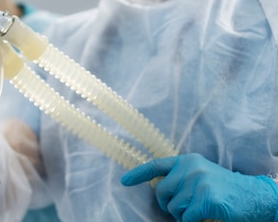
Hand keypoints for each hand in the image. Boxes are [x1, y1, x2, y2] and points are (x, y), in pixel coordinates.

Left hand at [121, 153, 277, 221]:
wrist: (254, 197)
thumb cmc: (224, 189)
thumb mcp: (201, 174)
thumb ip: (181, 177)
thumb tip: (159, 188)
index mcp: (187, 161)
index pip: (156, 165)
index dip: (138, 173)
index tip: (123, 181)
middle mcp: (191, 168)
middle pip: (162, 192)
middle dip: (169, 204)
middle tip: (187, 207)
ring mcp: (199, 182)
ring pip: (174, 208)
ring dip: (184, 214)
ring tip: (201, 209)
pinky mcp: (207, 199)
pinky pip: (187, 218)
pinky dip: (194, 221)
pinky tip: (207, 216)